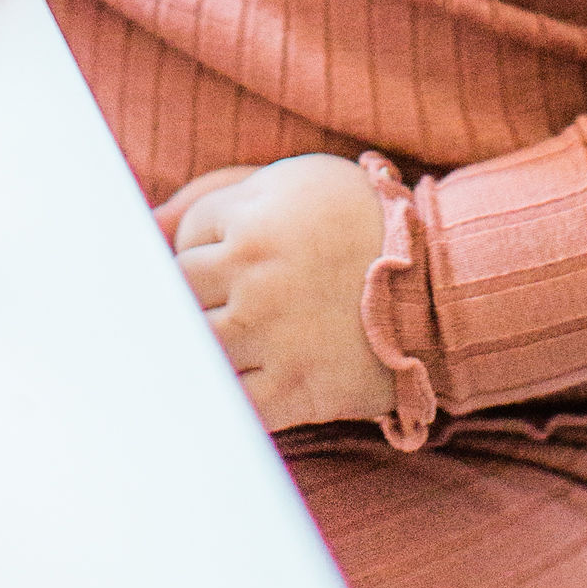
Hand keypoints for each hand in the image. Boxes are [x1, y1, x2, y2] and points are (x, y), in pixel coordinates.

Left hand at [157, 155, 395, 432]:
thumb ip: (215, 197)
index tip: (228, 264)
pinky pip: (232, 403)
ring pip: (198, 347)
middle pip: (179, 294)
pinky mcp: (295, 389)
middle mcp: (256, 279)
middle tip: (219, 305)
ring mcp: (273, 337)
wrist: (440, 286)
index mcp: (253, 222)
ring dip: (202, 345)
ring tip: (227, 340)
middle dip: (192, 299)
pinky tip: (227, 387)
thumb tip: (145, 224)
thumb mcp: (291, 184)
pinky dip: (221, 397)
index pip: (184, 241)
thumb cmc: (358, 223)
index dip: (201, 252)